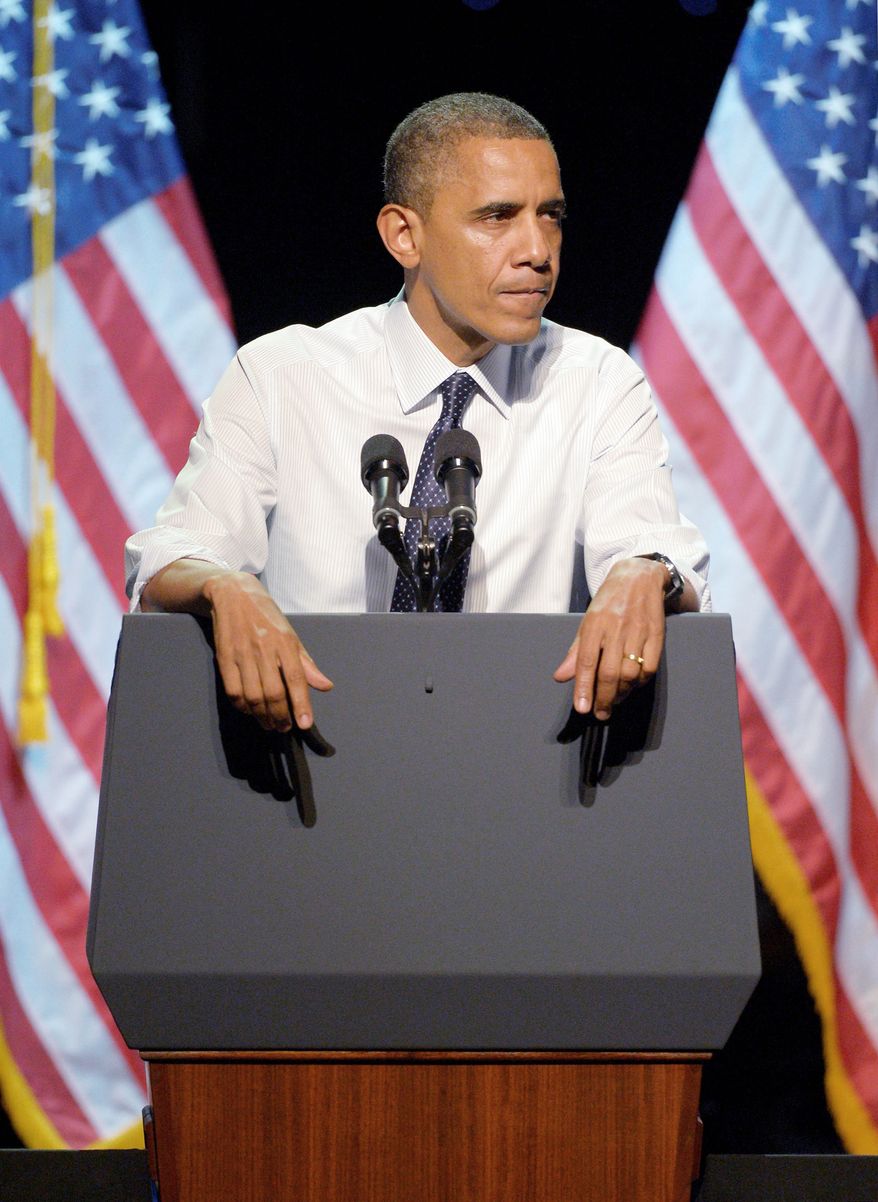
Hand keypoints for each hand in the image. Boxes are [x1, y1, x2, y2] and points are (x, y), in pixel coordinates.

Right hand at [204, 571, 332, 731]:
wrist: (232, 594)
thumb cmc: (266, 616)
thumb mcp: (291, 635)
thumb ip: (307, 664)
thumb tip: (326, 686)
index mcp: (285, 642)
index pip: (296, 679)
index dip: (301, 704)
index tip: (305, 724)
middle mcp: (264, 649)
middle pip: (273, 692)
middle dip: (280, 716)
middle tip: (284, 728)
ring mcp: (242, 654)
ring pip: (252, 696)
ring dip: (262, 716)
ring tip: (270, 724)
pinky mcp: (224, 658)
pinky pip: (233, 691)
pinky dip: (243, 707)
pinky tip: (250, 711)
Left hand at [553, 557, 667, 720]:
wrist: (639, 577)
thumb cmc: (608, 603)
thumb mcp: (587, 623)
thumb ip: (575, 653)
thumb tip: (560, 677)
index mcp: (594, 625)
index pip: (587, 662)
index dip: (584, 688)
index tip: (582, 709)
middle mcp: (616, 628)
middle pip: (610, 673)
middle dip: (604, 699)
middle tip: (600, 714)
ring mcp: (638, 631)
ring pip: (630, 673)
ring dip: (622, 693)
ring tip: (614, 700)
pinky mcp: (657, 634)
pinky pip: (649, 667)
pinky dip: (640, 682)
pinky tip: (632, 685)